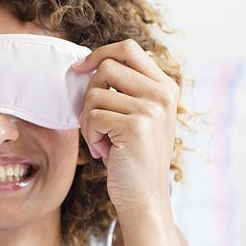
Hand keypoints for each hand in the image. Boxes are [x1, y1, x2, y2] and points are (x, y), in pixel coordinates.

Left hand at [73, 40, 178, 218]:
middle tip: (97, 123)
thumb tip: (91, 63)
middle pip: (106, 68)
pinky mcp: (135, 126)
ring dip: (89, 121)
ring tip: (105, 142)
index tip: (80, 68)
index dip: (99, 53)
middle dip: (90, 96)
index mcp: (165, 86)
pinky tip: (106, 152)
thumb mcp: (138, 116)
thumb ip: (126, 89)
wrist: (144, 196)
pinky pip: (92, 117)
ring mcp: (151, 109)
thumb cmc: (132, 157)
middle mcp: (162, 93)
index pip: (128, 49)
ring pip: (94, 95)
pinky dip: (90, 136)